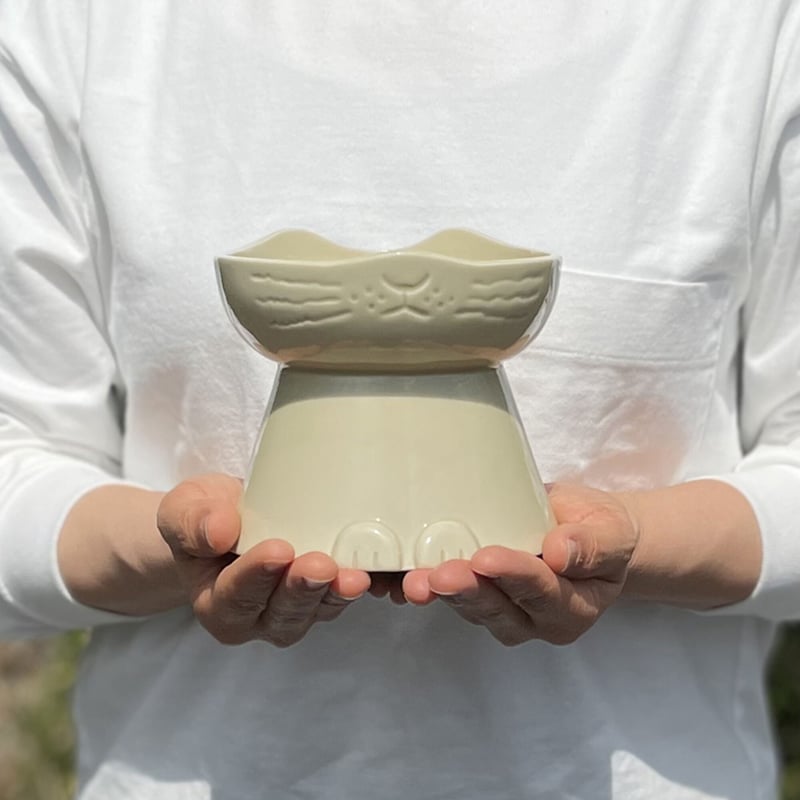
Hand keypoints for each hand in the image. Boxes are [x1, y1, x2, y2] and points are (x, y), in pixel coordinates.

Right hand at [157, 474, 370, 645]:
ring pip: (315, 612)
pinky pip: (340, 599)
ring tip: (353, 575)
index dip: (256, 576)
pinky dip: (355, 587)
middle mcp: (254, 618)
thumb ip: (191, 522)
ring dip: (335, 593)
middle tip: (321, 566)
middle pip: (281, 614)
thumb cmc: (206, 517)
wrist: (229, 520)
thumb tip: (218, 531)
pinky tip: (372, 572)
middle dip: (302, 590)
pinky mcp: (322, 598)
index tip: (277, 551)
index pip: (234, 597)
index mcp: (215, 602)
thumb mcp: (184, 509)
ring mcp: (292, 612)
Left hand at [402, 483, 639, 645]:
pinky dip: (430, 587)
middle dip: (467, 591)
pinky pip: (454, 597)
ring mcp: (506, 614)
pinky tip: (406, 577)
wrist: (586, 531)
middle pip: (499, 609)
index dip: (514, 575)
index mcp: (574, 607)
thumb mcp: (612, 532)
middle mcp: (537, 621)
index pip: (542, 592)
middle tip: (439, 576)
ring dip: (442, 593)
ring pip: (471, 607)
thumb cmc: (600, 531)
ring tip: (416, 581)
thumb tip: (560, 552)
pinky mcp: (480, 599)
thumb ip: (594, 545)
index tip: (486, 559)